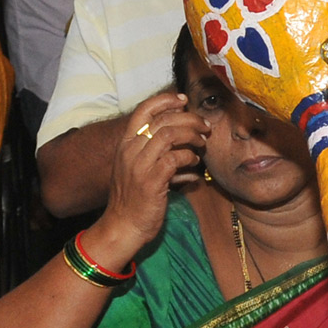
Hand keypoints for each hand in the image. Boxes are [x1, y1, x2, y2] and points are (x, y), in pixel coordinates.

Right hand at [97, 93, 211, 251]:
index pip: (143, 110)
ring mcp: (139, 165)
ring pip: (169, 134)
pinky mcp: (151, 181)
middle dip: (188, 118)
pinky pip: (174, 159)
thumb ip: (158, 154)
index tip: (182, 100)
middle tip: (204, 126)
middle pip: (162, 120)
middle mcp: (130, 150)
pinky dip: (189, 157)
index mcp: (125, 144)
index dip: (165, 100)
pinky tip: (194, 163)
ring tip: (202, 142)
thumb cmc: (134, 199)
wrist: (123, 227)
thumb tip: (186, 144)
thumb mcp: (140, 170)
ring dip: (191, 135)